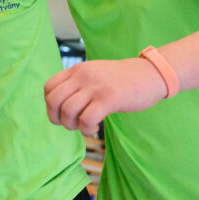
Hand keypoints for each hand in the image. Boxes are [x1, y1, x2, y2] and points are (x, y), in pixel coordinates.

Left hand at [44, 58, 168, 136]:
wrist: (150, 74)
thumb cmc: (122, 80)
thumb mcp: (94, 74)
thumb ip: (77, 84)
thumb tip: (59, 106)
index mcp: (77, 70)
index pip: (49, 87)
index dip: (51, 105)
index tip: (62, 113)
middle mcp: (83, 76)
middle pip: (53, 100)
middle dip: (57, 118)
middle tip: (71, 123)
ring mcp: (95, 87)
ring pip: (67, 111)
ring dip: (72, 125)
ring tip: (84, 126)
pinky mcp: (109, 99)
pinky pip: (86, 119)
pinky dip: (86, 129)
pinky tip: (95, 127)